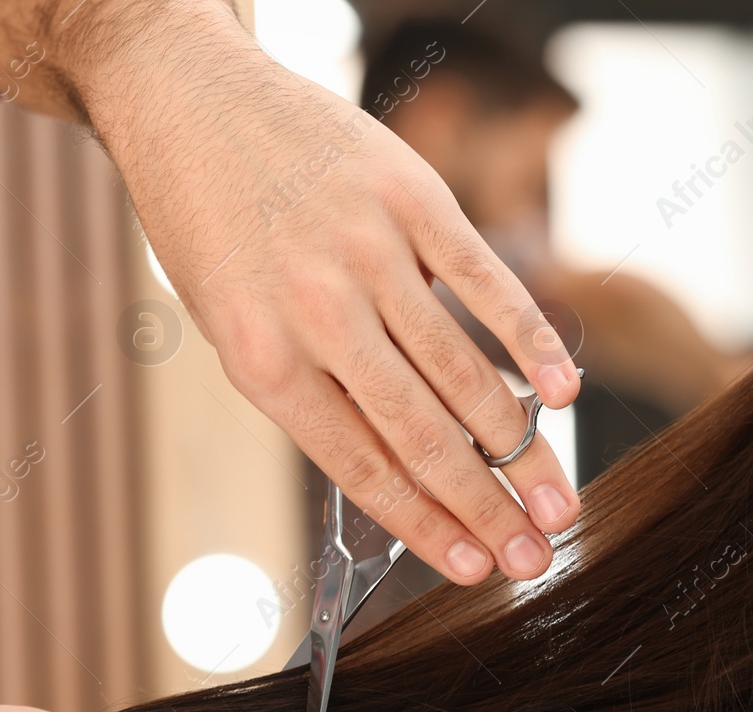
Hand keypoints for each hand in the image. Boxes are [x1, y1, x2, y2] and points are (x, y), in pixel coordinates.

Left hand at [0, 0, 583, 582]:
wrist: (189, 99)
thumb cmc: (210, 226)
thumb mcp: (231, 325)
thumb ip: (308, 391)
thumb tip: (399, 466)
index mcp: (262, 359)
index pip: (361, 466)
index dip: (427, 526)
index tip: (477, 570)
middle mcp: (317, 312)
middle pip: (423, 433)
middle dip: (488, 507)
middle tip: (540, 556)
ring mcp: (369, 252)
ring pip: (462, 370)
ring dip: (521, 447)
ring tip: (560, 500)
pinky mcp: (411, 197)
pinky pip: (485, 282)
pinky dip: (530, 340)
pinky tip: (563, 392)